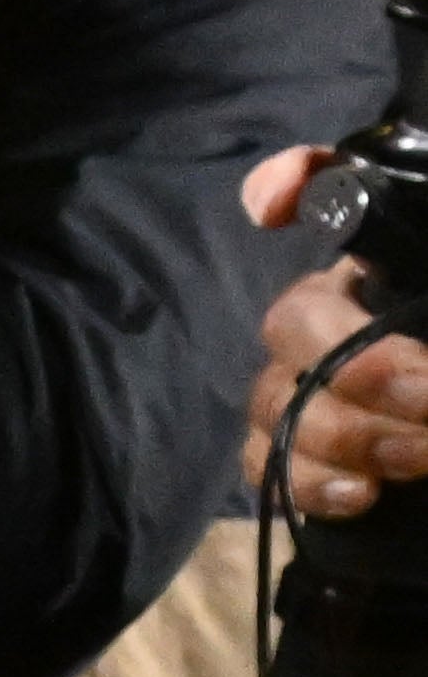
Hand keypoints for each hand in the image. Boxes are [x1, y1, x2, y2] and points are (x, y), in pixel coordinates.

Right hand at [246, 150, 427, 520]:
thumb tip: (307, 222)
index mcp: (374, 275)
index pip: (322, 194)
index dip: (294, 181)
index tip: (276, 206)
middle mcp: (325, 322)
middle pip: (294, 324)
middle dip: (360, 364)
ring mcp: (296, 393)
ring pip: (279, 402)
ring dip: (351, 434)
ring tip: (423, 457)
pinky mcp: (290, 462)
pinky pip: (265, 467)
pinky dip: (309, 482)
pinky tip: (363, 495)